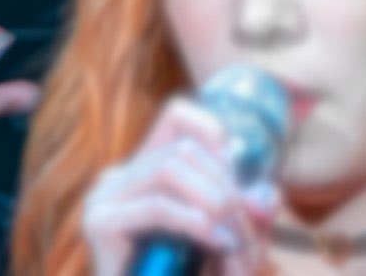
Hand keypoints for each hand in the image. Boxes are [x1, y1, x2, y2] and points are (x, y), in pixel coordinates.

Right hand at [81, 95, 280, 275]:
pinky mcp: (100, 225)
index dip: (215, 135)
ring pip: (169, 168)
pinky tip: (218, 244)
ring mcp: (104, 199)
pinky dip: (196, 222)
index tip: (241, 183)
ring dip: (216, 203)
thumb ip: (245, 220)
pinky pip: (157, 207)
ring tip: (234, 243)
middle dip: (228, 188)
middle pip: (184, 149)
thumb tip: (265, 193)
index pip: (177, 117)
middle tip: (247, 234)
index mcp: (147, 175)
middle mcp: (121, 178)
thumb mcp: (227, 247)